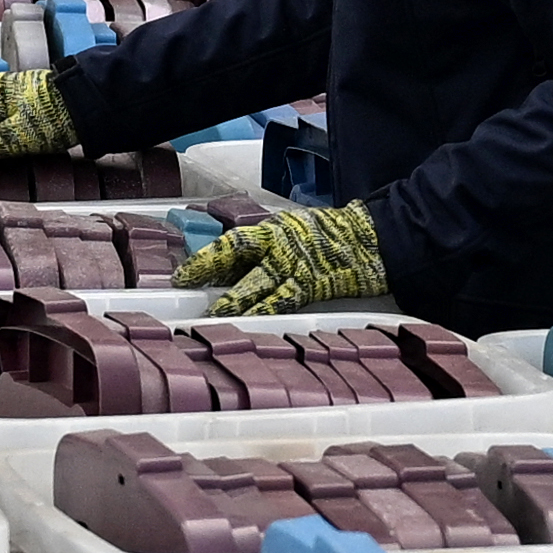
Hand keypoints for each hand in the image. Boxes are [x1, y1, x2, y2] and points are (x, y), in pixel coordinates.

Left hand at [178, 200, 384, 312]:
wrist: (369, 241)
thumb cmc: (328, 235)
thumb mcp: (291, 230)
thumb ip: (262, 248)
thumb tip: (229, 268)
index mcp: (273, 229)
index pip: (231, 242)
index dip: (206, 257)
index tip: (183, 272)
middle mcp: (280, 246)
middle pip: (238, 259)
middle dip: (210, 273)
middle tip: (187, 288)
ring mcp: (295, 268)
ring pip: (257, 286)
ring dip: (233, 301)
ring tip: (212, 315)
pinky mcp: (310, 287)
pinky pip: (282, 302)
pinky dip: (263, 313)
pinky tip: (248, 323)